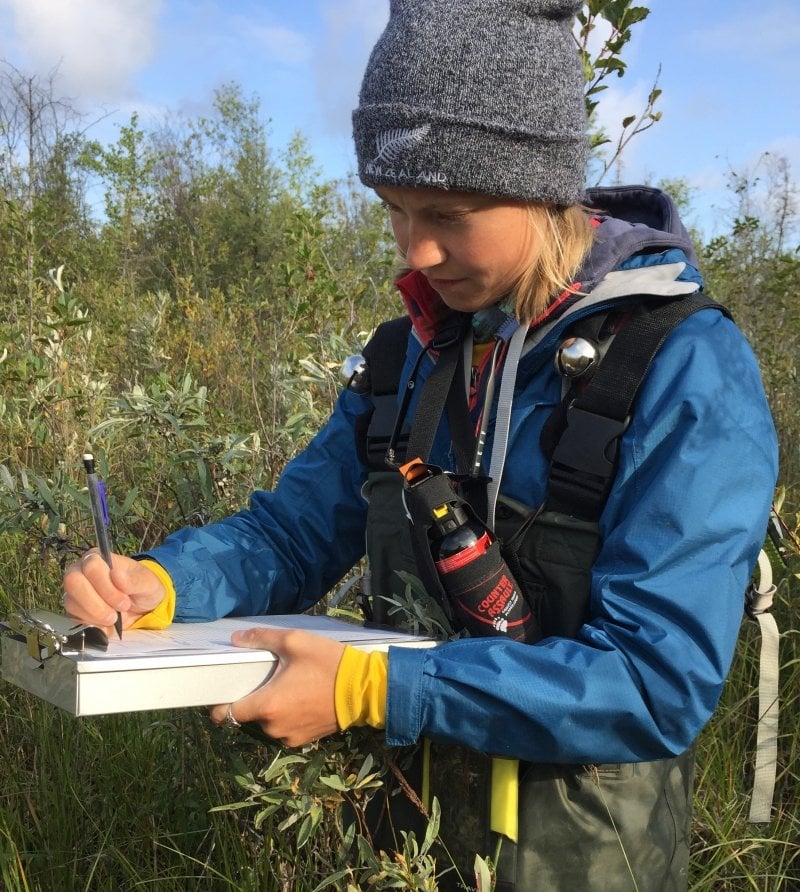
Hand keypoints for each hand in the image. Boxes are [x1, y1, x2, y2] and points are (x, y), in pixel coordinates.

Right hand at [62, 550, 165, 632]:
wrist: (142, 605)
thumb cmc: (142, 586)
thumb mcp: (148, 582)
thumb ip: (134, 580)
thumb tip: (116, 576)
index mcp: (98, 558)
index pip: (91, 567)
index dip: (106, 586)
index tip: (124, 600)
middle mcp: (81, 572)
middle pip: (74, 583)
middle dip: (97, 603)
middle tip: (117, 614)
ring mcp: (75, 593)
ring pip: (72, 604)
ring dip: (97, 616)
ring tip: (116, 618)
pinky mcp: (74, 612)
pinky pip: (75, 620)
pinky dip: (94, 626)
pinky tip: (108, 625)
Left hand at [209, 628, 345, 746]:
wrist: (365, 689)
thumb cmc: (328, 663)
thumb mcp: (295, 642)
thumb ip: (262, 638)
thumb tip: (237, 639)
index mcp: (267, 705)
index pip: (228, 714)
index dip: (220, 706)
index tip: (224, 694)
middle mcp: (274, 727)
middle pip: (251, 715)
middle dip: (256, 699)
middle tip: (270, 678)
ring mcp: (290, 737)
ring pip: (269, 723)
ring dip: (273, 709)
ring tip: (290, 687)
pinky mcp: (305, 740)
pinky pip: (286, 729)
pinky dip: (288, 716)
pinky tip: (303, 699)